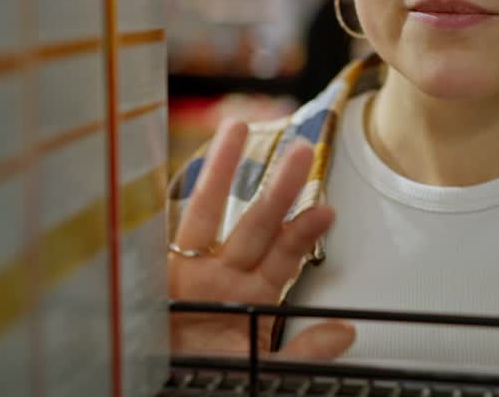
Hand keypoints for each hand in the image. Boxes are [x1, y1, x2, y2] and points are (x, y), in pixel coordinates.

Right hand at [168, 119, 354, 359]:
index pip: (285, 256)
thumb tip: (347, 332)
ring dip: (223, 170)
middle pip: (256, 223)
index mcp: (251, 299)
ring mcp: (187, 273)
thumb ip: (303, 353)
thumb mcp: (264, 372)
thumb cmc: (210, 380)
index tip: (327, 210)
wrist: (153, 394)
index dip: (303, 232)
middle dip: (278, 187)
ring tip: (237, 129)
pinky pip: (159, 229)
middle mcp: (222, 278)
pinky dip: (159, 198)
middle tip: (302, 151)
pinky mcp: (152, 277)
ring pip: (209, 212)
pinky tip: (163, 164)